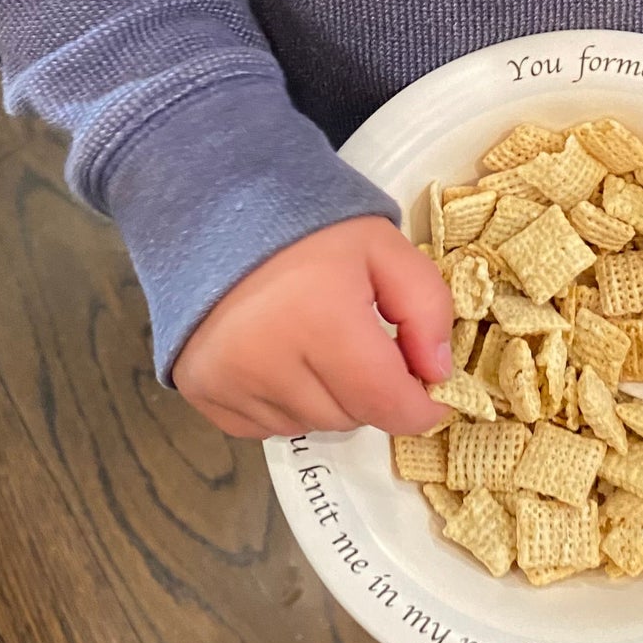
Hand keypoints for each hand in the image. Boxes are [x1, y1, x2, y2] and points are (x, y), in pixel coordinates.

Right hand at [172, 216, 452, 438]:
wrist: (218, 216)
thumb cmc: (308, 229)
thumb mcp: (383, 247)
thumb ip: (426, 306)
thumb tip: (438, 373)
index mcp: (321, 322)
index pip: (386, 403)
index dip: (421, 407)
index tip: (433, 392)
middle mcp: (270, 364)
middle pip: (353, 417)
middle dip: (373, 390)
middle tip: (367, 343)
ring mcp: (230, 384)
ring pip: (313, 425)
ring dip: (332, 398)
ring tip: (321, 343)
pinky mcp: (204, 394)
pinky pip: (271, 426)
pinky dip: (291, 404)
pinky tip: (286, 358)